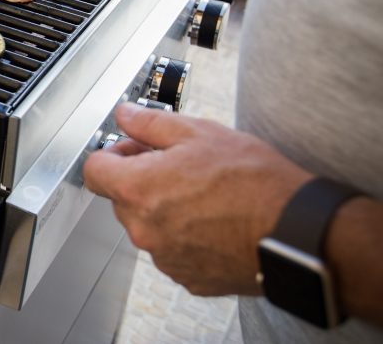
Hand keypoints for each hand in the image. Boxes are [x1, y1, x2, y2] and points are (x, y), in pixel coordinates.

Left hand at [83, 103, 311, 295]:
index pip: (94, 170)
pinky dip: (185, 235)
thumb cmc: (254, 183)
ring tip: (204, 194)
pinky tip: (214, 220)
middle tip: (178, 165)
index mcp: (139, 189)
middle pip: (121, 198)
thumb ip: (151, 124)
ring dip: (163, 208)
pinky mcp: (188, 277)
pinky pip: (172, 250)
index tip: (133, 148)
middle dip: (141, 179)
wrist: (297, 232)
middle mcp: (144, 228)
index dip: (113, 154)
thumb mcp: (199, 133)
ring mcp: (165, 257)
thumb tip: (125, 115)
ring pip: (147, 225)